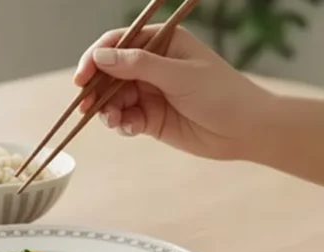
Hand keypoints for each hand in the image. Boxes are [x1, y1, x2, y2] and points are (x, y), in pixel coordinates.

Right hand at [73, 25, 273, 161]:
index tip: (82, 77)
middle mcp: (153, 66)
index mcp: (163, 43)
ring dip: (107, 109)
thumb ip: (138, 66)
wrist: (246, 130)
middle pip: (110, 72)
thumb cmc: (221, 94)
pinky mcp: (150, 118)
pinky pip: (124, 118)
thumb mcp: (179, 75)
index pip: (119, 43)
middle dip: (96, 89)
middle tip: (86, 105)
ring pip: (113, 98)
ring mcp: (150, 92)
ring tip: (112, 120)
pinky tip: (129, 128)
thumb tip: (101, 57)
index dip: (96, 57)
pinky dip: (121, 124)